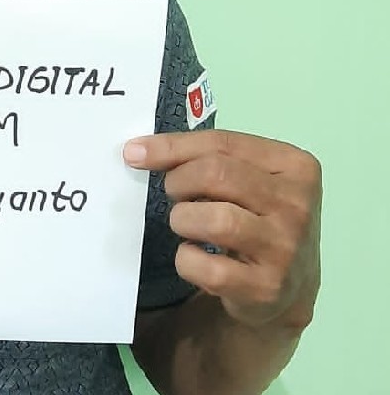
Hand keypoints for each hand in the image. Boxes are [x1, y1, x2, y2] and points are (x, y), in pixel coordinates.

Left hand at [124, 129, 321, 329]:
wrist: (288, 286)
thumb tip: (137, 150)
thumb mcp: (245, 177)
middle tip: (174, 194)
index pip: (223, 143)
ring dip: (184, 219)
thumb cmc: (255, 215)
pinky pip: (209, 269)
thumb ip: (203, 156)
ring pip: (216, 220)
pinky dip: (187, 260)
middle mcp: (298, 206)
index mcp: (294, 166)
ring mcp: (286, 249)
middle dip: (180, 182)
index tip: (135, 153)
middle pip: (217, 175)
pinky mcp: (268, 288)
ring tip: (186, 223)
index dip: (172, 147)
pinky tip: (194, 256)